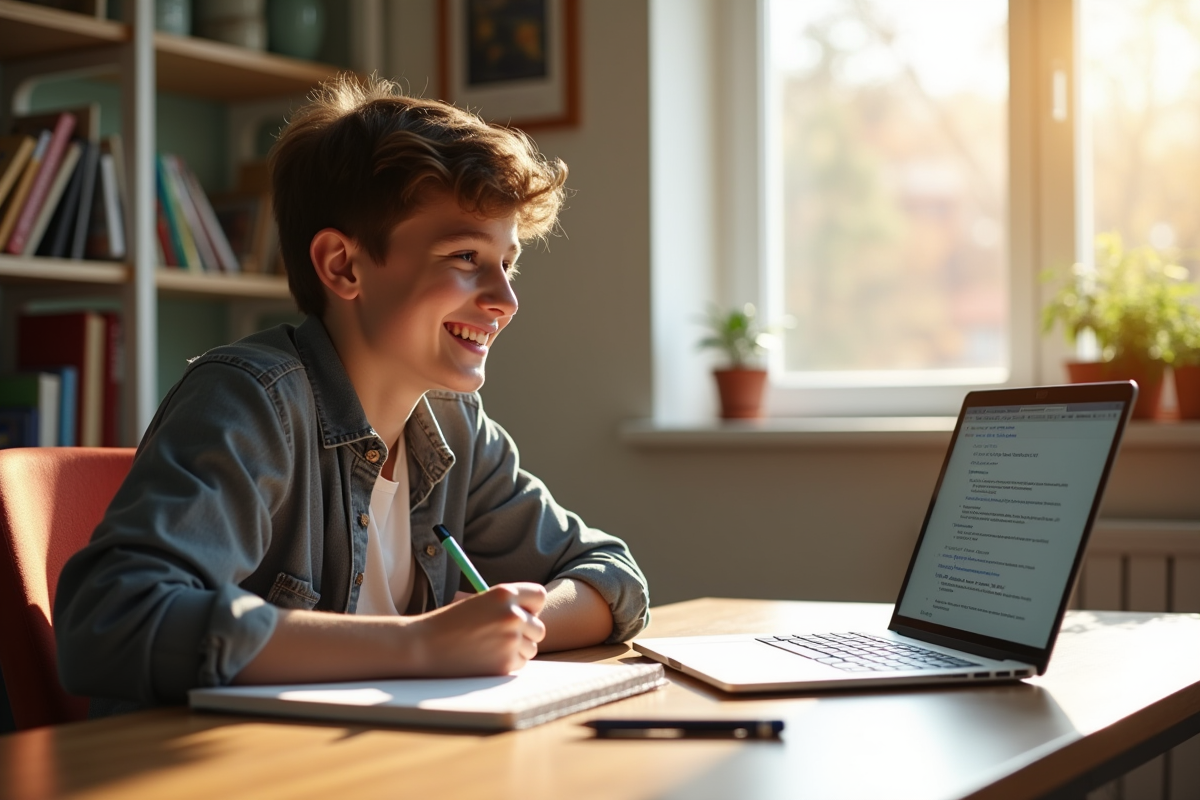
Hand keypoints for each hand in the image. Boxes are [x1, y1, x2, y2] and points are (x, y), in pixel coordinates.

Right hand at [402, 582, 546, 675]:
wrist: (423, 646)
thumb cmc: (448, 623)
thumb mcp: (477, 602)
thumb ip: (505, 605)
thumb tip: (531, 613)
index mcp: (504, 593)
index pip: (538, 597)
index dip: (531, 607)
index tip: (521, 613)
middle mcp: (512, 615)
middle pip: (539, 627)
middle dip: (526, 633)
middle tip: (505, 636)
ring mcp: (510, 640)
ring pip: (531, 648)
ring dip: (517, 649)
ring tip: (491, 647)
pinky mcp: (505, 663)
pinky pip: (519, 663)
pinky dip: (507, 663)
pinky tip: (486, 658)